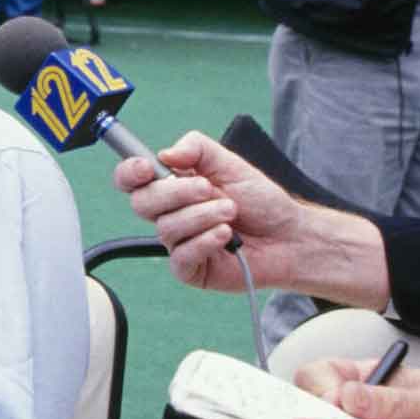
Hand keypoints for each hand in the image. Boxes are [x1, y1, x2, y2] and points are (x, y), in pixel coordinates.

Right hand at [112, 131, 393, 309]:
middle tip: (210, 189)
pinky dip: (205, 241)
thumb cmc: (260, 201)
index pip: (132, 180)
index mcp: (172, 187)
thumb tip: (165, 154)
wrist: (289, 234)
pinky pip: (181, 256)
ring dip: (202, 215)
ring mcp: (178, 243)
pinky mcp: (190, 269)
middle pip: (142, 203)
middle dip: (176, 193)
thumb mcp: (230, 163)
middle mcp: (170, 215)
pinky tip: (227, 236)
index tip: (147, 167)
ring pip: (166, 228)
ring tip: (232, 212)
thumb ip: (197, 149)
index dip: (129, 173)